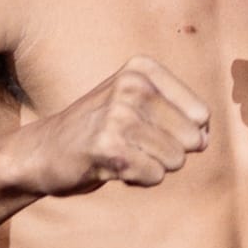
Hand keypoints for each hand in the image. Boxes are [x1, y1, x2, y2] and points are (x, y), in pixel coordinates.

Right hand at [0, 56, 208, 196]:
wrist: (42, 152)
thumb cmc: (100, 130)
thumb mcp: (140, 106)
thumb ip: (182, 117)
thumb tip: (205, 139)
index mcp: (143, 69)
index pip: (202, 114)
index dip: (183, 133)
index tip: (148, 128)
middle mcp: (132, 85)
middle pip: (193, 139)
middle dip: (169, 152)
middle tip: (132, 144)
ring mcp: (119, 114)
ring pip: (176, 160)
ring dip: (152, 166)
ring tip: (121, 153)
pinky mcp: (109, 146)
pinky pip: (155, 176)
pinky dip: (138, 179)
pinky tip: (111, 165)